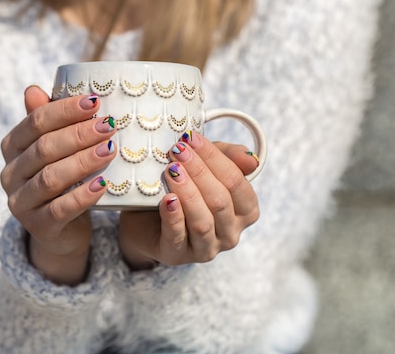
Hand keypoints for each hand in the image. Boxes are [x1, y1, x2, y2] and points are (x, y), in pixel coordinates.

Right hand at [0, 86, 116, 283]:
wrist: (64, 229)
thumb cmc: (65, 179)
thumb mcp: (57, 149)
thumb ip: (49, 121)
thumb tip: (33, 89)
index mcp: (13, 147)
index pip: (35, 122)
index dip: (65, 110)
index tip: (95, 101)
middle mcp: (10, 174)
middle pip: (44, 148)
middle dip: (78, 134)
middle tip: (109, 125)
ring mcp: (20, 203)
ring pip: (50, 178)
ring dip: (82, 161)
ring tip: (109, 150)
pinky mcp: (37, 227)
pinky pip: (59, 210)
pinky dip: (82, 196)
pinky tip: (103, 185)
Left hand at [119, 131, 259, 269]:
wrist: (145, 219)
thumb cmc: (184, 188)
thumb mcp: (206, 166)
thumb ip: (229, 157)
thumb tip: (250, 159)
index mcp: (245, 211)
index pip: (236, 182)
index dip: (215, 158)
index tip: (191, 138)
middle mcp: (231, 233)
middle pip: (220, 201)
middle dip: (198, 171)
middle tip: (177, 150)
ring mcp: (206, 248)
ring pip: (203, 221)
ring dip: (187, 192)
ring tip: (171, 170)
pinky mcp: (177, 256)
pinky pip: (178, 236)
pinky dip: (174, 217)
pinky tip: (167, 200)